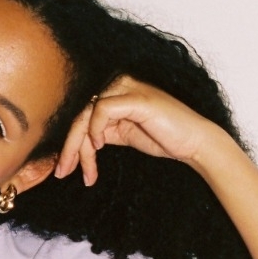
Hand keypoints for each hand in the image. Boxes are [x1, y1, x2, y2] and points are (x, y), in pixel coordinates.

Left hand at [54, 75, 218, 185]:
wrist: (195, 143)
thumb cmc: (163, 138)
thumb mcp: (122, 134)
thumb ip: (99, 132)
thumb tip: (70, 145)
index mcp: (113, 92)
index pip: (81, 115)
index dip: (69, 141)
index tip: (63, 167)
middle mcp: (118, 85)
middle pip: (79, 115)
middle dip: (68, 147)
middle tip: (62, 173)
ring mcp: (127, 88)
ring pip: (85, 115)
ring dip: (79, 147)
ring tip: (86, 173)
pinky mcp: (136, 97)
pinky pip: (102, 109)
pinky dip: (95, 129)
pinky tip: (100, 146)